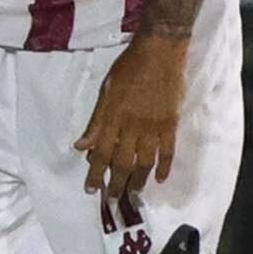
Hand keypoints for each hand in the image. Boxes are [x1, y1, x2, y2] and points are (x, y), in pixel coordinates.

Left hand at [76, 31, 186, 200]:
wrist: (159, 53)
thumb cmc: (128, 68)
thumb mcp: (105, 91)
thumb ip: (95, 121)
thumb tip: (81, 147)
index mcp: (113, 118)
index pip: (100, 153)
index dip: (95, 173)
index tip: (90, 189)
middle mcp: (132, 126)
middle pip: (122, 162)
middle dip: (115, 183)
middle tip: (111, 200)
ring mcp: (153, 127)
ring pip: (145, 162)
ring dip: (138, 180)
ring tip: (132, 194)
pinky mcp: (171, 124)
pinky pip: (168, 151)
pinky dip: (164, 167)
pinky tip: (160, 180)